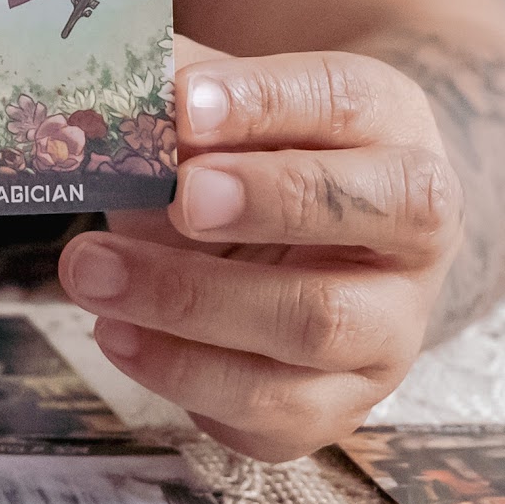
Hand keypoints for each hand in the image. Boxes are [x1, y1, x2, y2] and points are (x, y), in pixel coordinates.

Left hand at [56, 41, 454, 459]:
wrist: (311, 250)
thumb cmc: (253, 164)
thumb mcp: (222, 111)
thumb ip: (172, 95)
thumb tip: (104, 96)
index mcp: (390, 128)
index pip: (346, 100)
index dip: (265, 103)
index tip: (182, 107)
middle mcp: (415, 233)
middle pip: (372, 212)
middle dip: (269, 202)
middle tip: (178, 196)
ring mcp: (388, 329)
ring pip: (316, 324)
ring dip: (191, 300)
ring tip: (90, 270)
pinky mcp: (340, 405)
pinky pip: (272, 408)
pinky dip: (183, 373)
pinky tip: (116, 332)